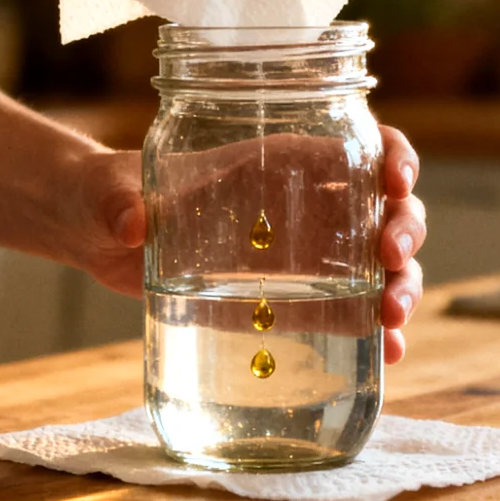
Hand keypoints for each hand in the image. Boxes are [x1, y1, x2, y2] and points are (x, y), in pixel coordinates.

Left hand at [72, 126, 427, 362]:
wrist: (96, 236)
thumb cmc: (108, 193)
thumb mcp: (109, 192)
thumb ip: (118, 203)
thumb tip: (131, 224)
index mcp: (273, 161)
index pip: (355, 146)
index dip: (392, 159)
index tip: (396, 183)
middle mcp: (301, 204)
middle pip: (382, 208)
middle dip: (404, 232)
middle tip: (390, 262)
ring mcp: (300, 256)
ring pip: (376, 263)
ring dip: (399, 286)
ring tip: (392, 321)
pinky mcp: (286, 300)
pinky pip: (345, 312)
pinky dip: (373, 331)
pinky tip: (388, 354)